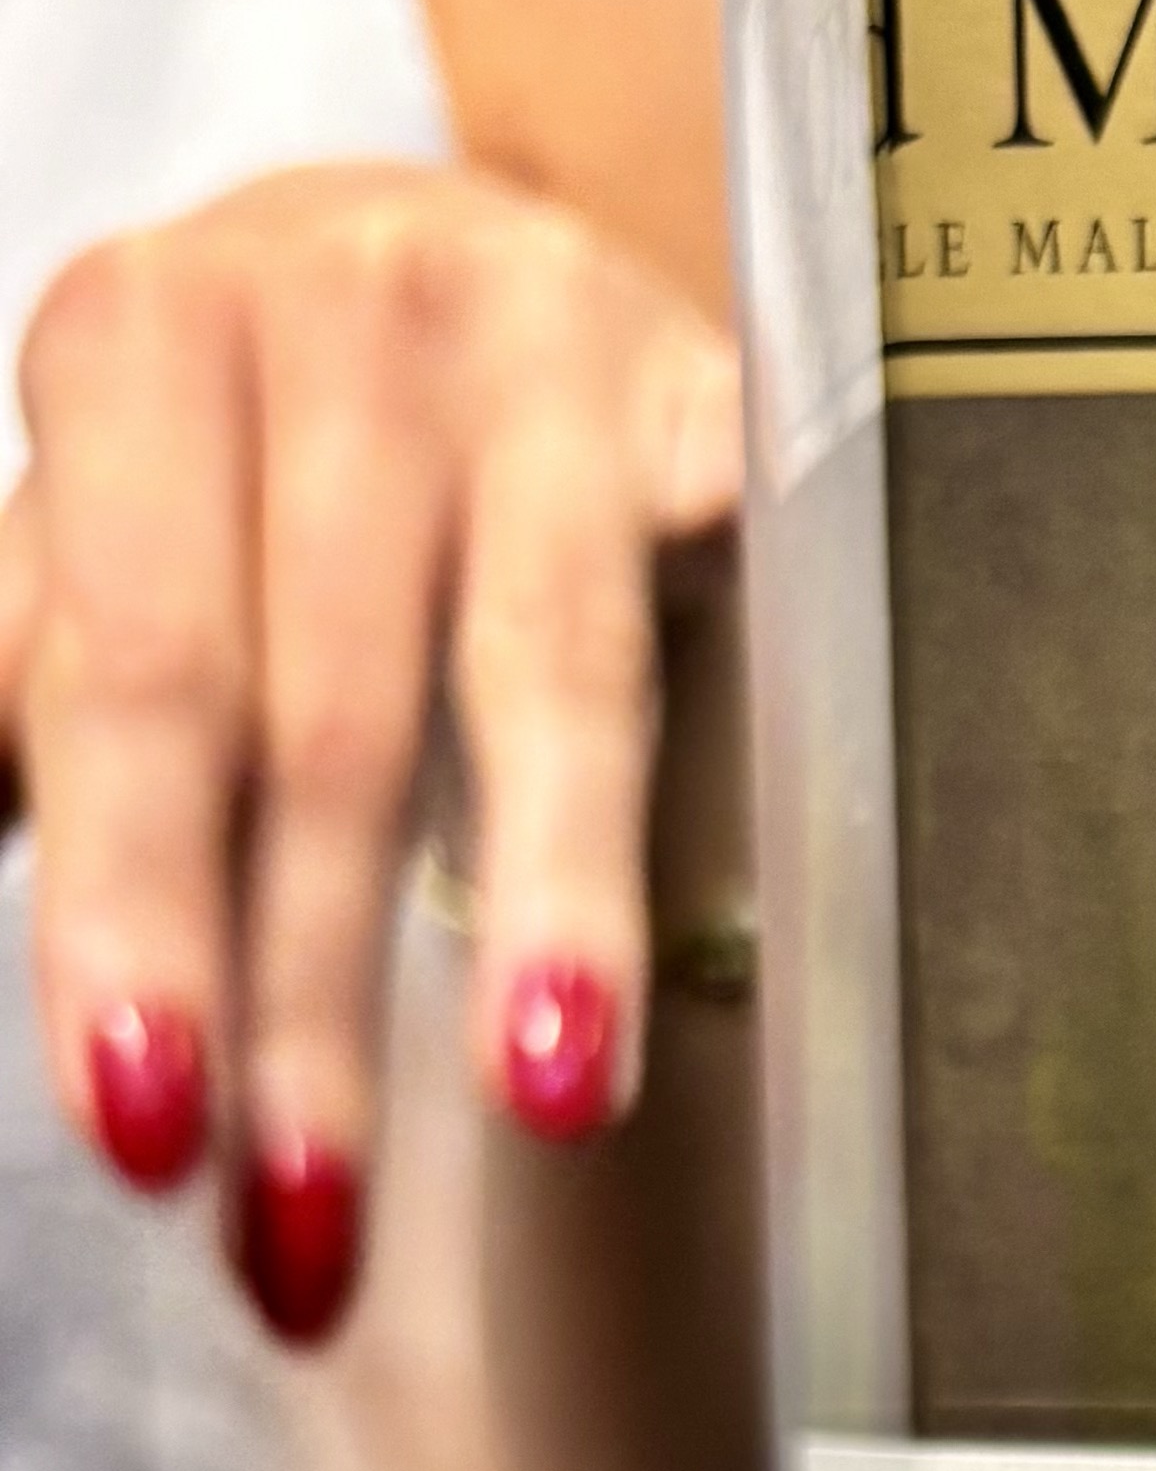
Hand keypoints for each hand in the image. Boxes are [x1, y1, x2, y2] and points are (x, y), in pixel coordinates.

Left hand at [0, 160, 741, 1340]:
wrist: (467, 256)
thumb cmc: (262, 458)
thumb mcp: (114, 542)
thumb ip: (35, 703)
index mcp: (138, 345)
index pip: (132, 676)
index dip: (134, 911)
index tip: (149, 1128)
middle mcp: (337, 315)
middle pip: (326, 708)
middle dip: (311, 986)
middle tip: (315, 1214)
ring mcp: (548, 350)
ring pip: (545, 673)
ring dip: (549, 906)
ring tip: (545, 1096)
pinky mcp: (719, 402)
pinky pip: (733, 608)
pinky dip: (749, 755)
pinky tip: (767, 885)